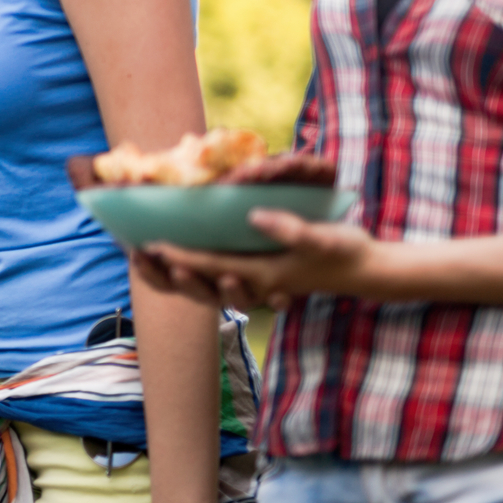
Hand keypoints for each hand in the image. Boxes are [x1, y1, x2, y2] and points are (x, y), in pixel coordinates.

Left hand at [137, 210, 378, 311]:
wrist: (364, 270)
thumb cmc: (343, 252)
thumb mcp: (323, 238)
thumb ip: (291, 229)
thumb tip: (254, 215)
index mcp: (264, 276)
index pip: (213, 268)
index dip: (181, 257)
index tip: (153, 245)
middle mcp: (253, 284)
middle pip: (200, 286)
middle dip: (167, 273)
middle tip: (138, 254)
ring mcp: (254, 284)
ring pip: (203, 286)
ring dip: (174, 275)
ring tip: (145, 257)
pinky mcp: (257, 277)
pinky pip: (215, 279)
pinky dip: (191, 271)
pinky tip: (172, 257)